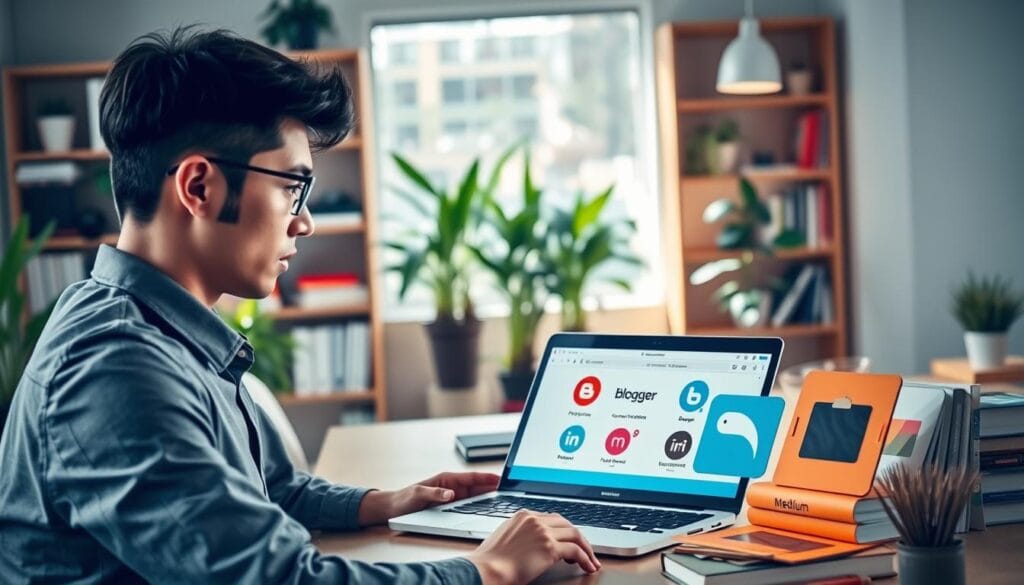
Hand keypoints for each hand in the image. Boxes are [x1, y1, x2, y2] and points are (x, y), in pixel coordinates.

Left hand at [358, 471, 499, 525]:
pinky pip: (470, 505)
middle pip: (478, 486)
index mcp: (447, 479)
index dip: (487, 477)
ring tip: (505, 500)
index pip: (472, 477)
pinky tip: (490, 509)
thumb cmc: (404, 499)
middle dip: (494, 487)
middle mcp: (452, 486)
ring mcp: (453, 496)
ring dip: (490, 497)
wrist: (394, 509)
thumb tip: (451, 494)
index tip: (502, 479)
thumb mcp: (417, 495)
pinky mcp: (452, 506)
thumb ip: (433, 494)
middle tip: (510, 491)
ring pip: (477, 496)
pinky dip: (482, 505)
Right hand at [467, 510, 600, 584]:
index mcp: (523, 515)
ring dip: (586, 548)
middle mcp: (534, 519)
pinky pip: (576, 551)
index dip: (563, 530)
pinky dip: (585, 559)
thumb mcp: (504, 538)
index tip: (571, 540)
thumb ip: (520, 534)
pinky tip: (588, 566)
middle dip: (578, 537)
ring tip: (591, 560)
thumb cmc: (490, 560)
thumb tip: (533, 544)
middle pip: (566, 524)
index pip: (551, 518)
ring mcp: (543, 532)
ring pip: (575, 534)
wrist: (486, 569)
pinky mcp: (549, 548)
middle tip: (585, 550)